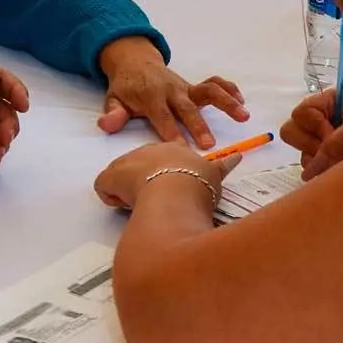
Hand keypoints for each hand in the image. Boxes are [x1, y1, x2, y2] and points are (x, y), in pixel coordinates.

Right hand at [94, 142, 242, 209]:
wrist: (162, 189)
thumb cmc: (135, 184)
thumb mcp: (107, 183)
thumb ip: (106, 184)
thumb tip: (109, 191)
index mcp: (145, 149)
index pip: (139, 162)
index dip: (135, 179)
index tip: (133, 194)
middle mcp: (170, 150)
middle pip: (165, 161)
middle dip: (159, 173)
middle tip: (152, 193)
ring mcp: (191, 161)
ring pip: (189, 166)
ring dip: (188, 171)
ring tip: (180, 189)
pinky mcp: (210, 174)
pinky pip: (222, 165)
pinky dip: (229, 162)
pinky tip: (236, 157)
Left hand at [97, 37, 248, 148]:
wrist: (135, 62)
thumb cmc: (126, 88)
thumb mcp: (113, 99)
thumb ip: (113, 114)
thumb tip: (106, 125)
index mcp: (151, 97)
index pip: (162, 117)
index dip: (171, 133)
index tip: (181, 150)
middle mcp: (171, 91)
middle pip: (187, 108)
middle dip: (198, 125)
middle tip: (209, 144)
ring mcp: (185, 88)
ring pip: (208, 91)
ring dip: (226, 102)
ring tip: (243, 115)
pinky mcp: (194, 86)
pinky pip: (214, 83)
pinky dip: (229, 89)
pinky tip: (242, 101)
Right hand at [278, 90, 342, 180]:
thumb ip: (332, 148)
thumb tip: (308, 174)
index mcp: (326, 103)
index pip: (300, 113)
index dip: (313, 125)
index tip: (332, 133)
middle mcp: (320, 120)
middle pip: (291, 131)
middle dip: (310, 143)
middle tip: (333, 149)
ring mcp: (322, 141)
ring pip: (302, 153)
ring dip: (318, 159)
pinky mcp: (328, 160)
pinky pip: (311, 168)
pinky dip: (322, 170)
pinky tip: (341, 167)